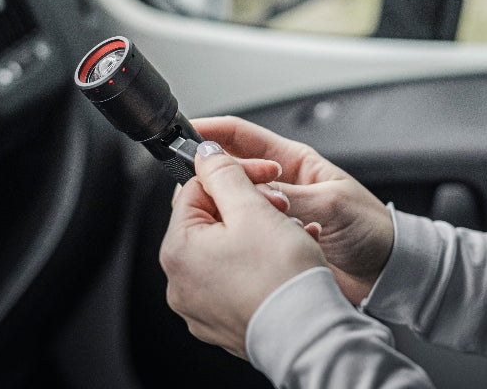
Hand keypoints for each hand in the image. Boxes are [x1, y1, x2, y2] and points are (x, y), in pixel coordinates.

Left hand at [160, 142, 325, 358]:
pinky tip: (286, 259)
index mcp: (178, 250)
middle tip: (281, 206)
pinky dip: (260, 264)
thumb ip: (224, 173)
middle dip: (251, 205)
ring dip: (260, 232)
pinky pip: (237, 279)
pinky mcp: (223, 321)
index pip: (196, 190)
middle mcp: (181, 282)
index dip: (233, 175)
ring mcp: (200, 306)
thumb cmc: (280, 277)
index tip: (263, 174)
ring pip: (228, 249)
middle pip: (212, 221)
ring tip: (291, 233)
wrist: (308, 333)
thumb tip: (205, 153)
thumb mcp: (253, 208)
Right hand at [193, 116, 394, 303]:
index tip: (188, 134)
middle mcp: (278, 186)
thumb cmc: (371, 228)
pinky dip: (247, 242)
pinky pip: (244, 239)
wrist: (387, 271)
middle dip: (221, 181)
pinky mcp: (270, 245)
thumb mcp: (331, 203)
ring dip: (239, 215)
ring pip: (233, 208)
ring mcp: (271, 215)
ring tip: (262, 223)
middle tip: (222, 193)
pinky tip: (266, 248)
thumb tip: (250, 187)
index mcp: (292, 161)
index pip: (241, 136)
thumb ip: (289, 195)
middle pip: (228, 173)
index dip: (212, 132)